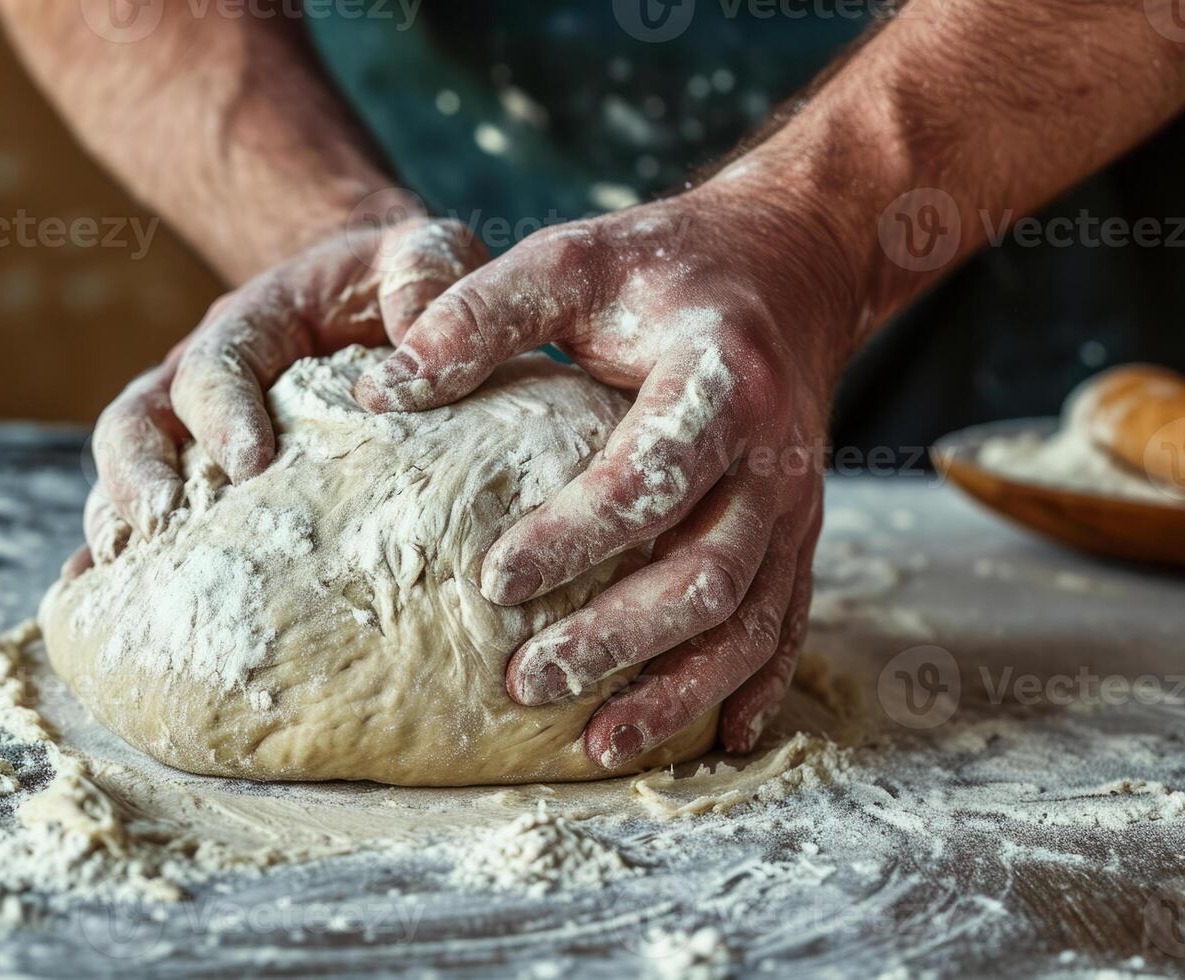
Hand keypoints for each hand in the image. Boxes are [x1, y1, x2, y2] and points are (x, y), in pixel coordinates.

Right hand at [68, 209, 487, 576]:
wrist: (380, 301)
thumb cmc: (403, 283)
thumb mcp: (424, 256)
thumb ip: (425, 276)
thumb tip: (412, 357)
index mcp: (254, 325)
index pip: (216, 364)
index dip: (223, 412)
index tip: (250, 463)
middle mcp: (204, 377)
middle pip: (139, 420)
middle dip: (141, 474)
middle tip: (164, 525)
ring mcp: (193, 431)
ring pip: (127, 473)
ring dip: (121, 521)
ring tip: (127, 576)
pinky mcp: (203, 477)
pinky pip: (145, 515)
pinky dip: (120, 557)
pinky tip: (102, 606)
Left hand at [354, 176, 856, 762]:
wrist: (791, 263)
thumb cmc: (667, 265)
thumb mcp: (573, 259)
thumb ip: (481, 314)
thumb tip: (383, 388)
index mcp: (718, 381)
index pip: (646, 476)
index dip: (574, 537)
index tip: (492, 580)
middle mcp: (773, 454)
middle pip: (706, 572)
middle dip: (617, 638)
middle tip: (527, 679)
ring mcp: (797, 503)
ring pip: (750, 618)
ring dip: (678, 688)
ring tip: (599, 743)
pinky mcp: (802, 531)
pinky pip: (789, 622)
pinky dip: (755, 684)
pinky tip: (720, 738)